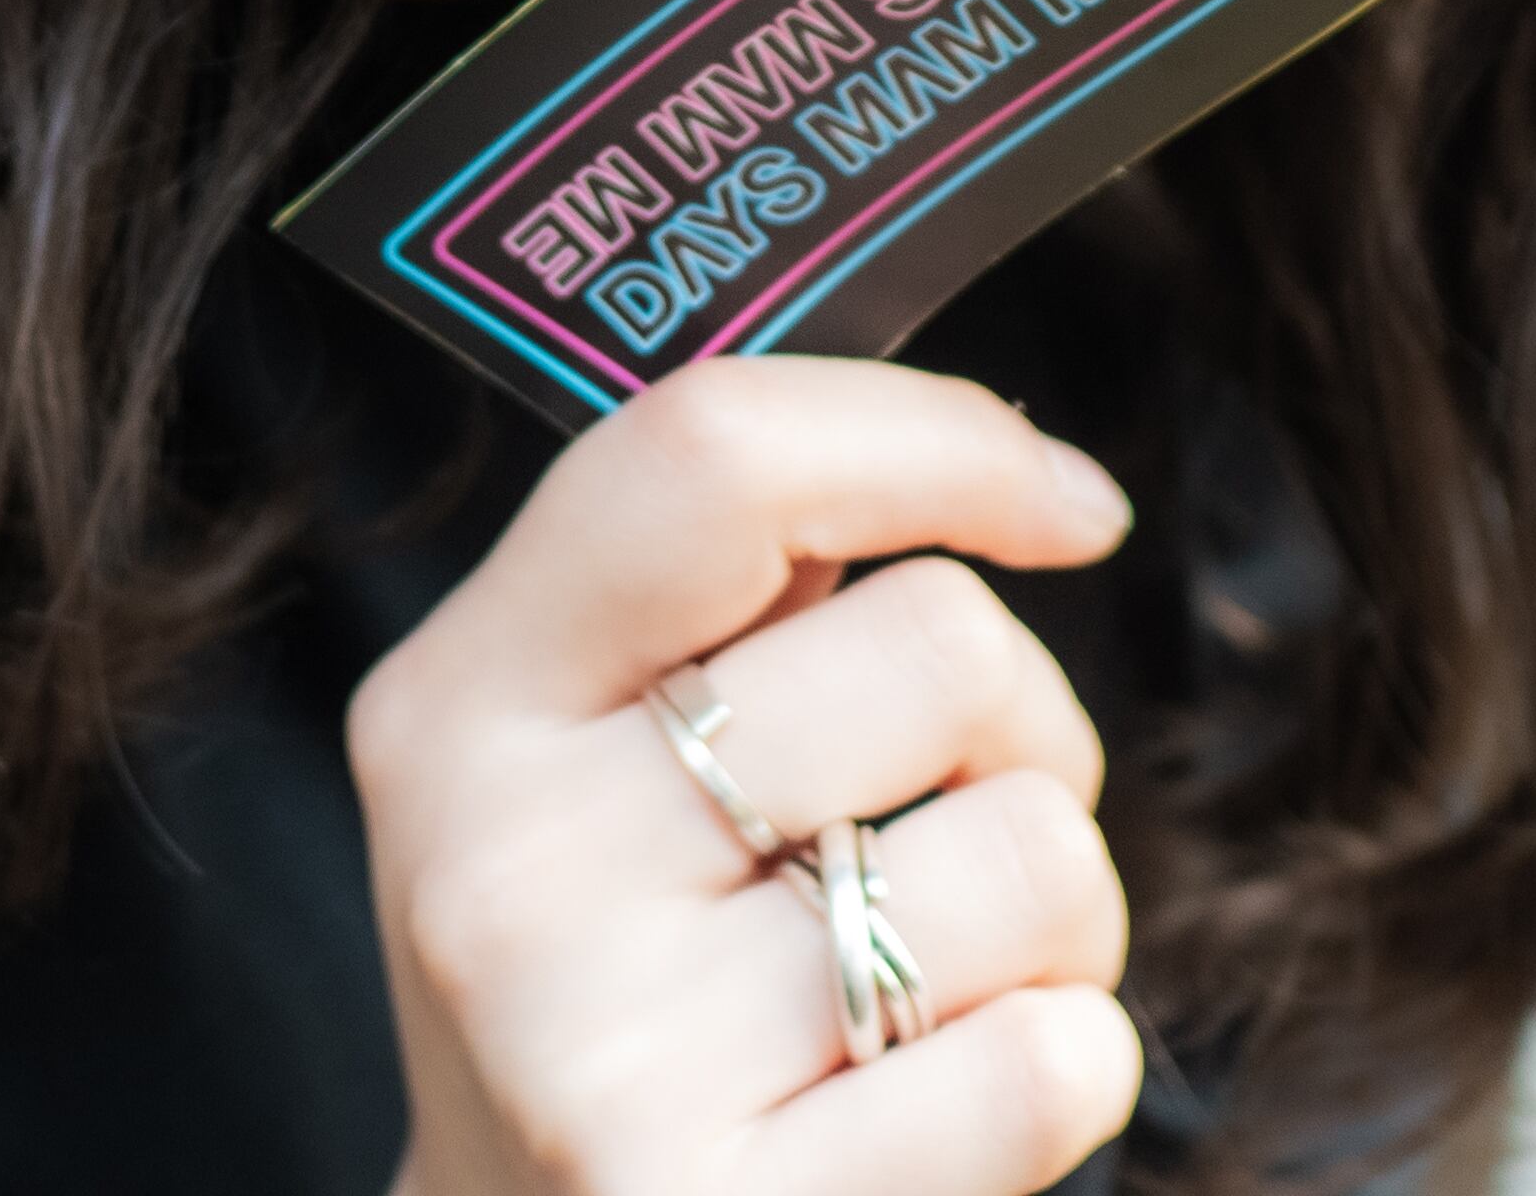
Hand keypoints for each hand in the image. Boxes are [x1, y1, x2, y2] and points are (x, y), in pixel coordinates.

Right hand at [350, 356, 1144, 1195]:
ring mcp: (602, 1065)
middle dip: (1021, 714)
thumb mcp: (592, 746)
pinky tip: (956, 1097)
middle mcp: (506, 872)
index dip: (939, 439)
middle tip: (947, 814)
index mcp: (465, 698)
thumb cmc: (626, 966)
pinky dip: (1070, 1062)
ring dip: (1058, 906)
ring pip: (1036, 850)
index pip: (717, 453)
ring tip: (941, 969)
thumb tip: (1025, 469)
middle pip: (939, 639)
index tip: (1070, 508)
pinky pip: (1053, 1062)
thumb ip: (735, 585)